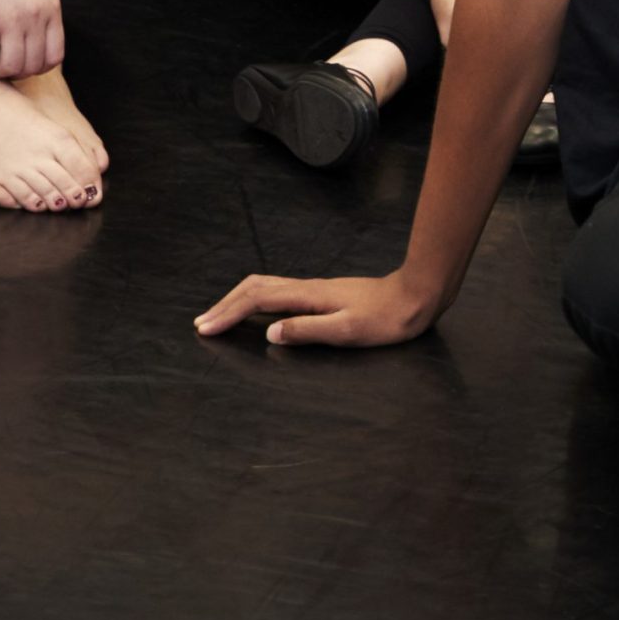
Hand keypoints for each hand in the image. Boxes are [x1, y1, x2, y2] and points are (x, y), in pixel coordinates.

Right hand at [0, 0, 62, 77]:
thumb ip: (38, 10)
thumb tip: (30, 39)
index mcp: (51, 8)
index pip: (54, 57)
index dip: (35, 68)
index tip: (18, 62)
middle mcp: (36, 16)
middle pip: (31, 67)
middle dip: (12, 72)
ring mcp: (13, 18)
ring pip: (10, 67)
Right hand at [194, 270, 438, 347]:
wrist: (417, 296)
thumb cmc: (387, 318)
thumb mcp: (349, 331)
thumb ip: (309, 331)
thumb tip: (268, 333)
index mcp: (309, 297)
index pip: (257, 301)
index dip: (228, 314)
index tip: (204, 330)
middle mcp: (308, 288)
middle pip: (255, 287)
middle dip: (225, 304)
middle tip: (201, 325)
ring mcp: (315, 289)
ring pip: (265, 286)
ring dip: (238, 300)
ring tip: (219, 317)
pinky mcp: (323, 293)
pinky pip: (278, 291)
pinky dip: (256, 299)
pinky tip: (256, 310)